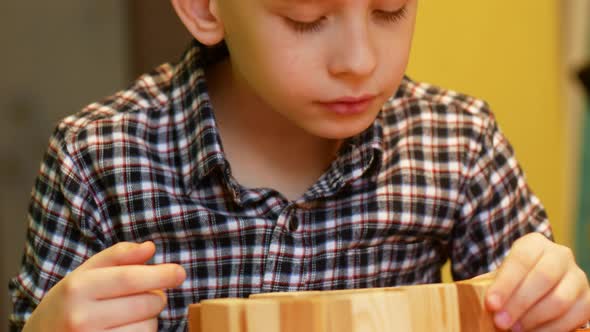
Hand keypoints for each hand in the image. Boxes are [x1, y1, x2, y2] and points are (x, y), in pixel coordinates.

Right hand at [23, 241, 185, 331]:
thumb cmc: (68, 303)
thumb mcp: (83, 274)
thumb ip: (117, 256)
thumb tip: (150, 248)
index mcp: (77, 288)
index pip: (130, 279)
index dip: (160, 274)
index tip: (180, 272)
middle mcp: (81, 318)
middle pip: (146, 302)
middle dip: (155, 295)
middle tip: (142, 295)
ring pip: (149, 326)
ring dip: (149, 318)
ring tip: (127, 316)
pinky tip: (124, 329)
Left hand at [485, 232, 589, 330]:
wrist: (535, 284)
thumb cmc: (512, 281)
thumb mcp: (500, 276)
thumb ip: (490, 285)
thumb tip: (476, 300)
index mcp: (534, 243)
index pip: (521, 259)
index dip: (506, 283)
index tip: (491, 304)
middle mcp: (560, 255)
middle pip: (543, 278)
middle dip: (519, 303)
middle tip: (500, 322)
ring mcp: (577, 277)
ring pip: (560, 299)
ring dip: (534, 318)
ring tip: (514, 329)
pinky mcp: (588, 299)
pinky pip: (575, 316)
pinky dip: (552, 329)